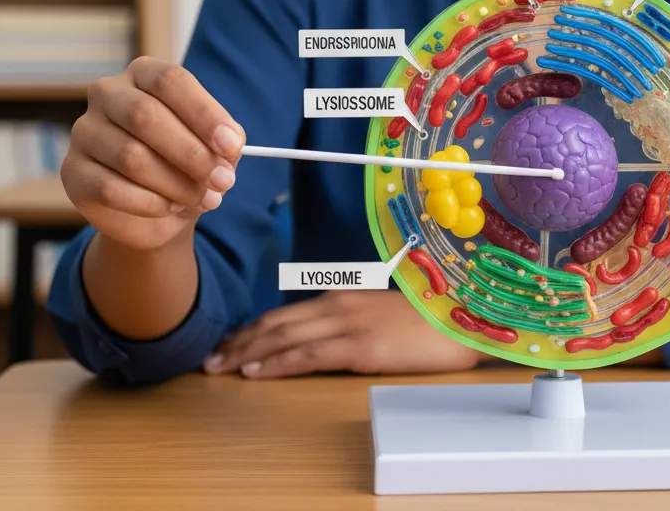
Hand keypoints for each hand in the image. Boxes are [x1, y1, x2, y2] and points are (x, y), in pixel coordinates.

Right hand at [61, 56, 244, 251]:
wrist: (157, 208)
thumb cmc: (187, 162)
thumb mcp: (213, 147)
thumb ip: (222, 141)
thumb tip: (228, 147)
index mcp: (144, 73)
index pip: (170, 81)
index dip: (204, 113)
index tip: (231, 144)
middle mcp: (108, 94)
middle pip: (145, 116)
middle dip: (192, 154)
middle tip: (223, 180)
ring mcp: (85, 131)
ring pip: (130, 157)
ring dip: (175, 184)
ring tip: (205, 199)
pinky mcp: (73, 171)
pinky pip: (110, 188)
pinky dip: (149, 203)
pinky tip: (171, 207)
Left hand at [203, 291, 487, 378]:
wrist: (459, 319)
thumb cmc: (424, 320)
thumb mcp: (378, 316)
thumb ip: (347, 322)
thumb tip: (319, 337)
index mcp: (342, 297)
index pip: (284, 314)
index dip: (252, 329)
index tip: (228, 345)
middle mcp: (338, 306)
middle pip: (275, 323)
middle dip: (239, 342)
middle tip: (210, 360)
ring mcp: (348, 325)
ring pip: (283, 337)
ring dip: (247, 354)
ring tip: (220, 368)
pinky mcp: (361, 347)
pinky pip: (308, 355)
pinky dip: (277, 363)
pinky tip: (257, 372)